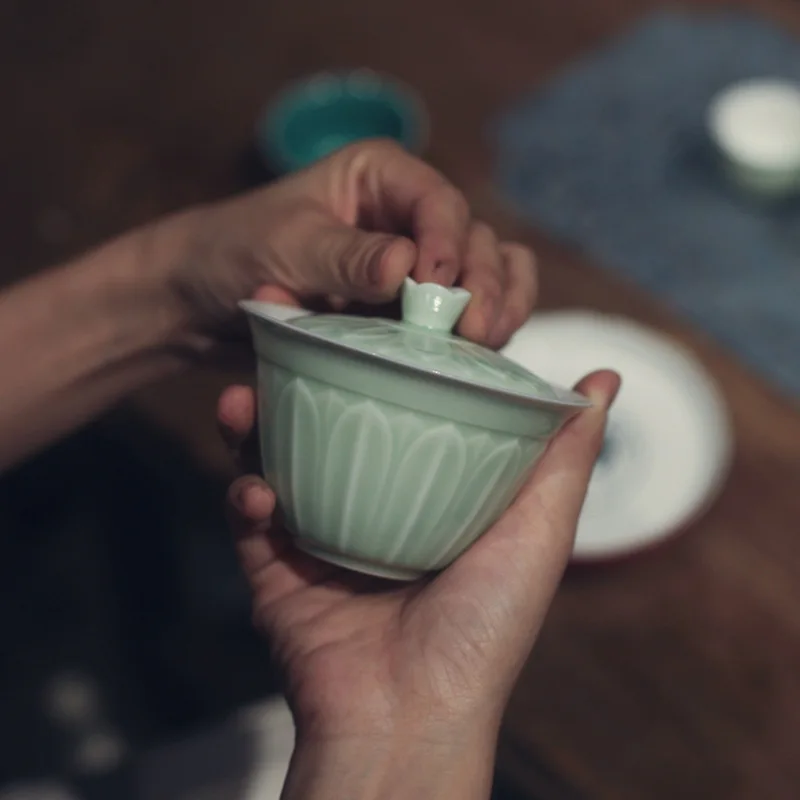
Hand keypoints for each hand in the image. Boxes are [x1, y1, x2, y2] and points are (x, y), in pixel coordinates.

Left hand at [162, 139, 535, 348]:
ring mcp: (413, 264)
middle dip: (484, 281)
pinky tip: (479, 354)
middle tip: (476, 329)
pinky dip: (478, 329)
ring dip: (497, 304)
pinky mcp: (408, 308)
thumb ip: (344, 257)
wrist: (200, 300)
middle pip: (474, 238)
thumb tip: (407, 268)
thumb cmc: (234, 251)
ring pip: (484, 273)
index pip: (437, 202)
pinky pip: (461, 313)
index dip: (449, 243)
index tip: (439, 288)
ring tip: (486, 342)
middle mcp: (406, 216)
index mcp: (379, 177)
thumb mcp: (284, 246)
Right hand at [218, 371, 619, 798]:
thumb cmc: (486, 627)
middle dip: (297, 375)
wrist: (414, 719)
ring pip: (273, 457)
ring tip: (239, 395)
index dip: (379, 357)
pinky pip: (249, 518)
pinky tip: (257, 489)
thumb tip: (604, 377)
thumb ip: (567, 455)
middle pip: (325, 421)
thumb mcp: (539, 530)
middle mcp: (368, 502)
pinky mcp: (276, 569)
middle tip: (283, 335)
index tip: (366, 314)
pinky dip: (245, 495)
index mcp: (423, 489)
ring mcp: (317, 533)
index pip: (396, 404)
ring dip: (250, 422)